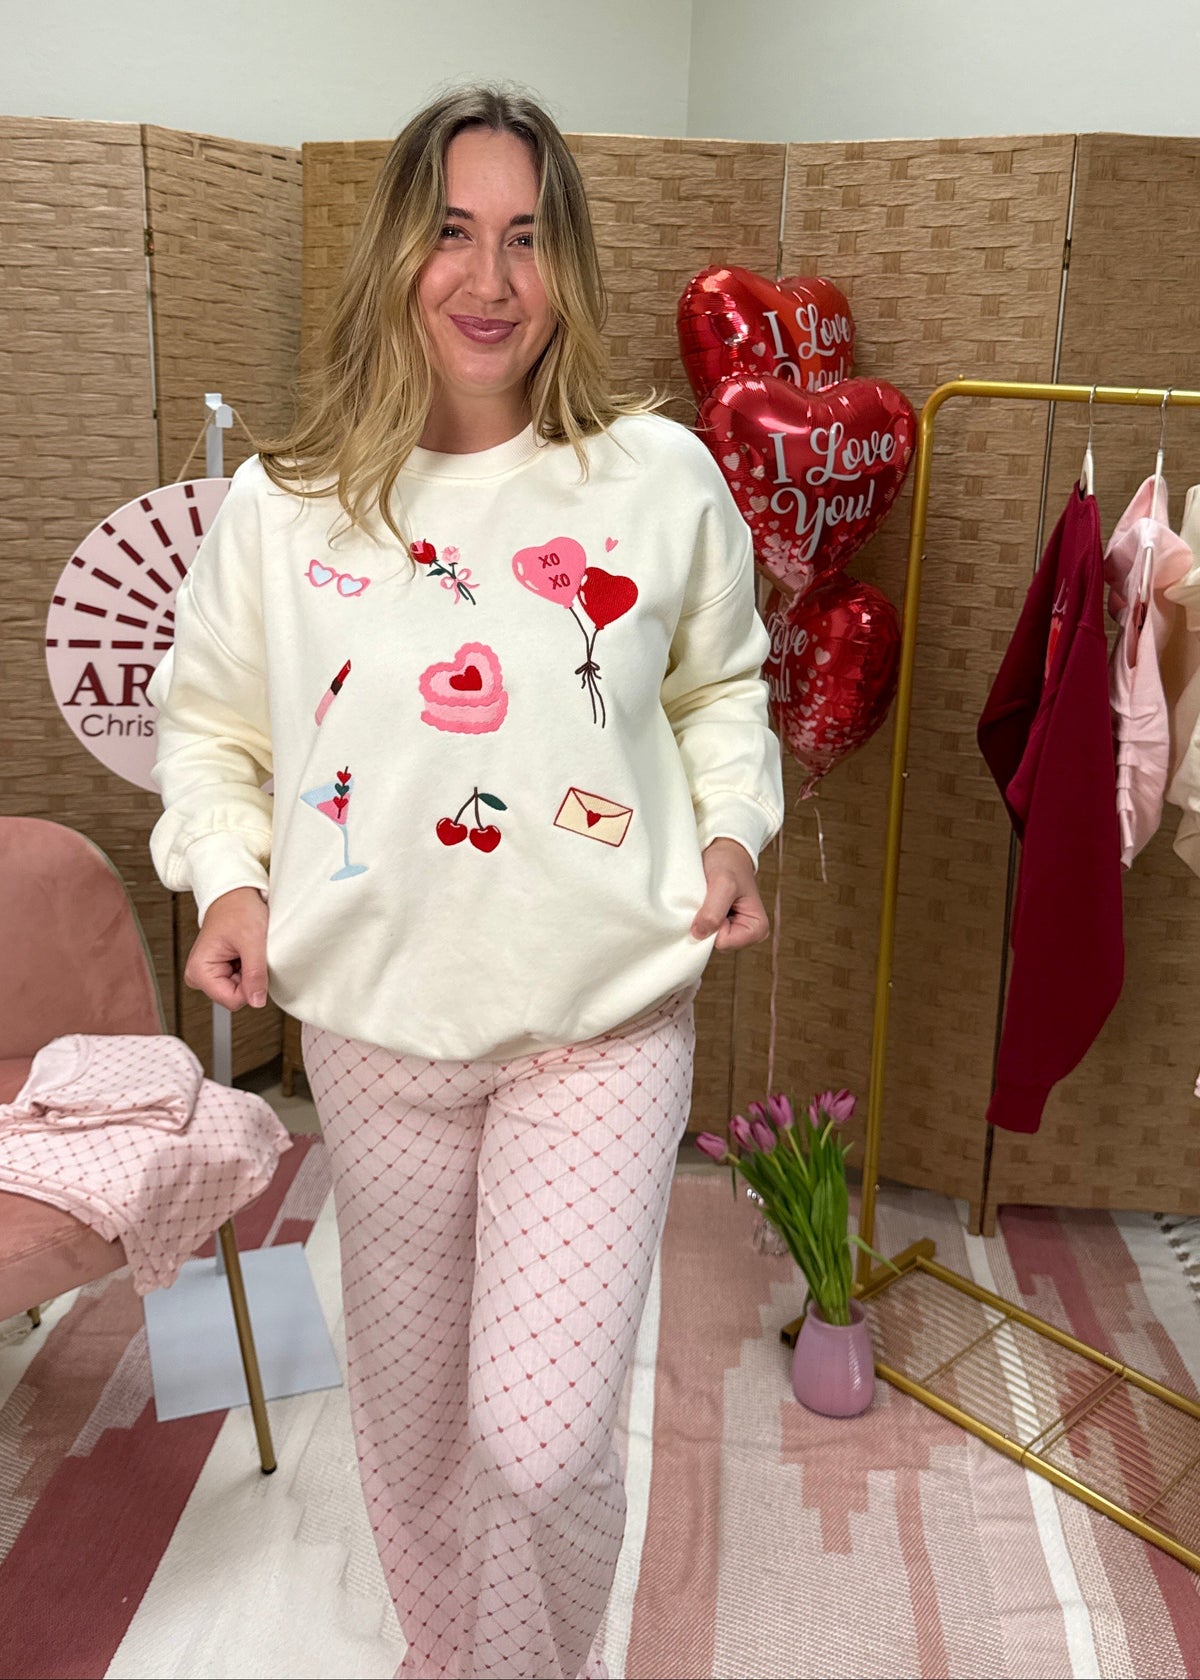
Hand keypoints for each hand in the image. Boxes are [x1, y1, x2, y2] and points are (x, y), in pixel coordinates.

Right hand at [184, 886, 269, 1011]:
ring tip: (247, 949)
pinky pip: (241, 981)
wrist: (235, 893)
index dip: (251, 986)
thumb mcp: (252, 941)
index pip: (233, 1000)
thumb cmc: (238, 909)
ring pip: (241, 990)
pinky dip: (249, 967)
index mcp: (199, 972)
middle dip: (250, 977)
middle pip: (236, 997)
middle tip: (250, 952)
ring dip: (250, 971)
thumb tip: (257, 1003)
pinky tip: (245, 951)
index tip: (254, 961)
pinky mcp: (218, 971)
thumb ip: (255, 974)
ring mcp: (209, 974)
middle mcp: (199, 976)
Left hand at [691, 838, 769, 952]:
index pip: (724, 942)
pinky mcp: (721, 927)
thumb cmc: (728, 864)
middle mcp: (748, 935)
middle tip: (710, 899)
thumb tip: (699, 934)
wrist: (723, 851)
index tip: (716, 901)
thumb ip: (713, 910)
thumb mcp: (723, 883)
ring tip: (708, 898)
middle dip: (707, 922)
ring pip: (707, 938)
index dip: (714, 923)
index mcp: (757, 929)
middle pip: (715, 944)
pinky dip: (698, 917)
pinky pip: (703, 932)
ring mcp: (733, 932)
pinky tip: (704, 902)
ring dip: (702, 918)